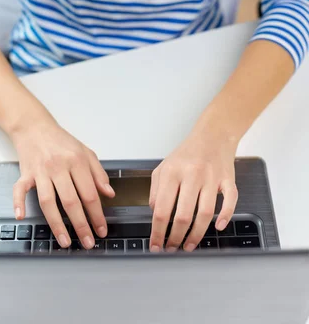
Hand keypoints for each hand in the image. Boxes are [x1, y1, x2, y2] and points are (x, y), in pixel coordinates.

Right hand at [10, 113, 114, 249]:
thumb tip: (109, 194)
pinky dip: (18, 203)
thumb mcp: (86, 152)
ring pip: (48, 201)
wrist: (36, 127)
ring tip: (65, 241)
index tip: (101, 229)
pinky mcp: (26, 173)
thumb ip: (98, 173)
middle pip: (71, 201)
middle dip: (81, 225)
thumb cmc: (61, 141)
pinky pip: (19, 189)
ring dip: (56, 224)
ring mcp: (41, 171)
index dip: (97, 214)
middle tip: (88, 242)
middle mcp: (58, 167)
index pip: (90, 193)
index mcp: (76, 161)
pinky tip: (21, 216)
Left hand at [149, 127, 237, 251]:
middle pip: (183, 215)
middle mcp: (191, 174)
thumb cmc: (187, 154)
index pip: (162, 209)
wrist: (212, 135)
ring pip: (205, 213)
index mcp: (172, 172)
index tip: (155, 245)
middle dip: (176, 238)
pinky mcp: (228, 179)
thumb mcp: (163, 168)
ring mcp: (211, 177)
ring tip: (189, 245)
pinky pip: (230, 200)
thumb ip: (156, 191)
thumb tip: (155, 214)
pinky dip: (226, 215)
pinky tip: (219, 227)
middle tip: (172, 249)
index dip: (157, 232)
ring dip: (196, 234)